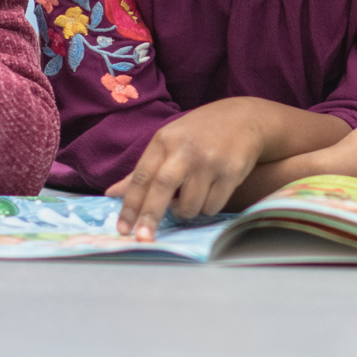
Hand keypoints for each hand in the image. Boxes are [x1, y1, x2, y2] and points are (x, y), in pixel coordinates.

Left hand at [111, 99, 271, 238]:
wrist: (245, 118)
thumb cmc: (200, 133)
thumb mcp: (169, 142)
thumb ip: (143, 170)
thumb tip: (111, 194)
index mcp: (164, 141)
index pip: (141, 176)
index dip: (130, 205)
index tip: (122, 229)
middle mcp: (186, 149)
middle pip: (162, 188)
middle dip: (150, 217)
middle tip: (142, 239)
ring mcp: (210, 160)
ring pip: (190, 205)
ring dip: (186, 211)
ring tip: (191, 196)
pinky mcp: (231, 171)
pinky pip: (212, 206)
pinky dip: (207, 207)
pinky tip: (210, 191)